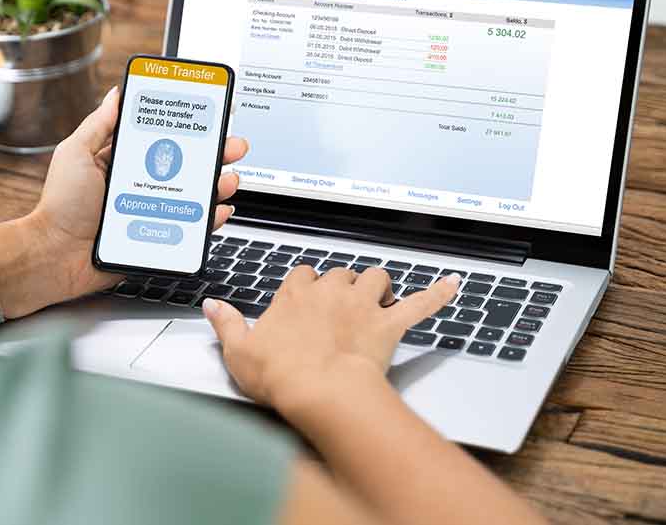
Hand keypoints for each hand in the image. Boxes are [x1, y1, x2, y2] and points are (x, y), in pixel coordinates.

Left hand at [19, 85, 248, 307]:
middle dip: (214, 153)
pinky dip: (209, 219)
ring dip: (217, 184)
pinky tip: (220, 209)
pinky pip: (191, 228)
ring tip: (228, 178)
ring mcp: (151, 210)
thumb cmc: (59, 206)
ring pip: (194, 194)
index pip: (163, 138)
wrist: (55, 256)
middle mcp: (141, 184)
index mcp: (123, 161)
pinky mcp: (157, 236)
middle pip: (186, 165)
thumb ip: (98, 125)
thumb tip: (117, 94)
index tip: (210, 115)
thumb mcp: (75, 153)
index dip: (188, 127)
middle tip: (233, 146)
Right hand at [202, 267, 460, 417]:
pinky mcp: (388, 324)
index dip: (307, 285)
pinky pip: (420, 303)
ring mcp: (362, 305)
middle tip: (341, 308)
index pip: (302, 274)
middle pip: (341, 273)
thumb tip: (211, 305)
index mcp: (295, 295)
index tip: (306, 298)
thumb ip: (226, 324)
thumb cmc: (280, 375)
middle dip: (344, 286)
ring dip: (379, 286)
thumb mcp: (238, 351)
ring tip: (378, 298)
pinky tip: (454, 285)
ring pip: (376, 277)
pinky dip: (439, 294)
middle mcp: (330, 292)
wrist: (318, 391)